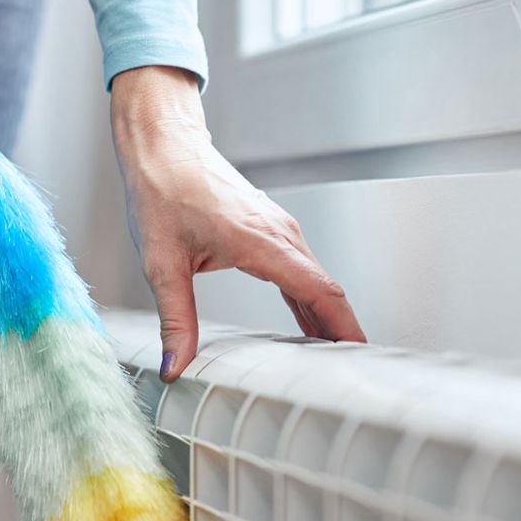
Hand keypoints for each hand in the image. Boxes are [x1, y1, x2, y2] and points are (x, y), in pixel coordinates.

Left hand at [110, 66, 365, 380]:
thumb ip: (176, 320)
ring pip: (315, 280)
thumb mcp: (162, 265)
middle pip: (326, 289)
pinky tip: (308, 323)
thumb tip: (176, 364)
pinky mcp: (270, 229)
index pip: (318, 291)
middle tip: (347, 372)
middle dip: (340, 331)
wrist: (163, 147)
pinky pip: (301, 270)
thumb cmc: (162, 190)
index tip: (358, 354)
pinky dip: (310, 299)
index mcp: (261, 242)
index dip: (342, 326)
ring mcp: (278, 229)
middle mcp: (279, 234)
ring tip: (331, 358)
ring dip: (327, 316)